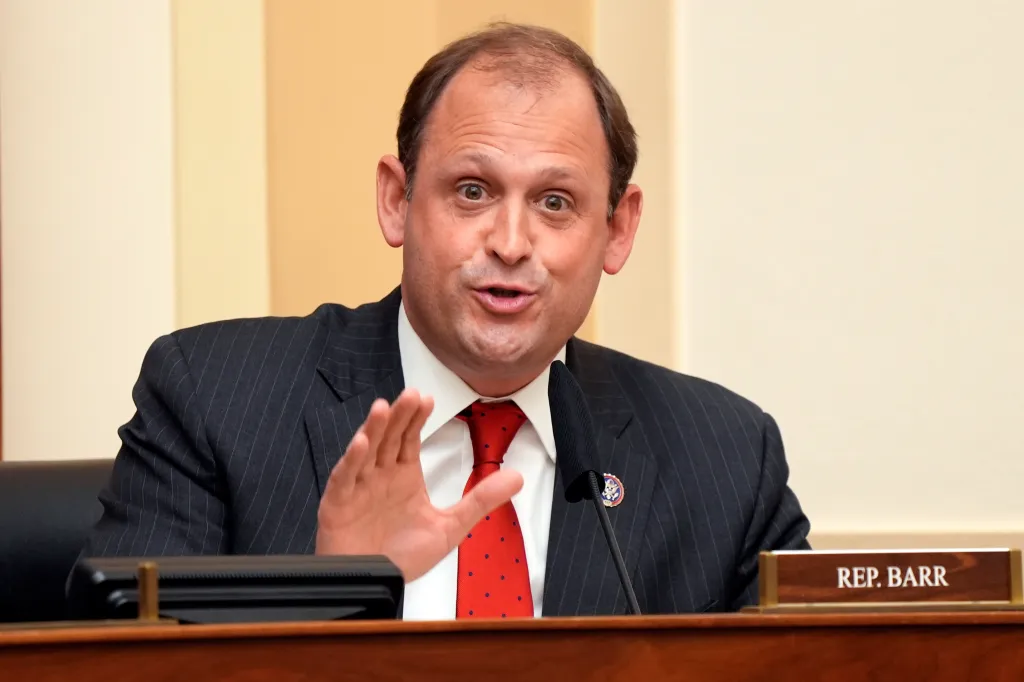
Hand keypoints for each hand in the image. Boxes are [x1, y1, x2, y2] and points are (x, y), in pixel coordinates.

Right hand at [315, 389, 523, 581]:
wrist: (375, 586)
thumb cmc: (402, 556)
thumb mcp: (450, 527)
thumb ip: (480, 501)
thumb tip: (518, 477)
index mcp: (403, 475)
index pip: (410, 439)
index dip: (417, 419)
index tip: (427, 399)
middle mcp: (380, 475)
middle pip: (389, 438)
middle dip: (400, 417)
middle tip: (411, 395)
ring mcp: (358, 487)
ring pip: (365, 452)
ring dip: (373, 430)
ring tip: (383, 408)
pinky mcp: (338, 504)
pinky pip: (344, 479)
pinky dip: (351, 461)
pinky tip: (360, 444)